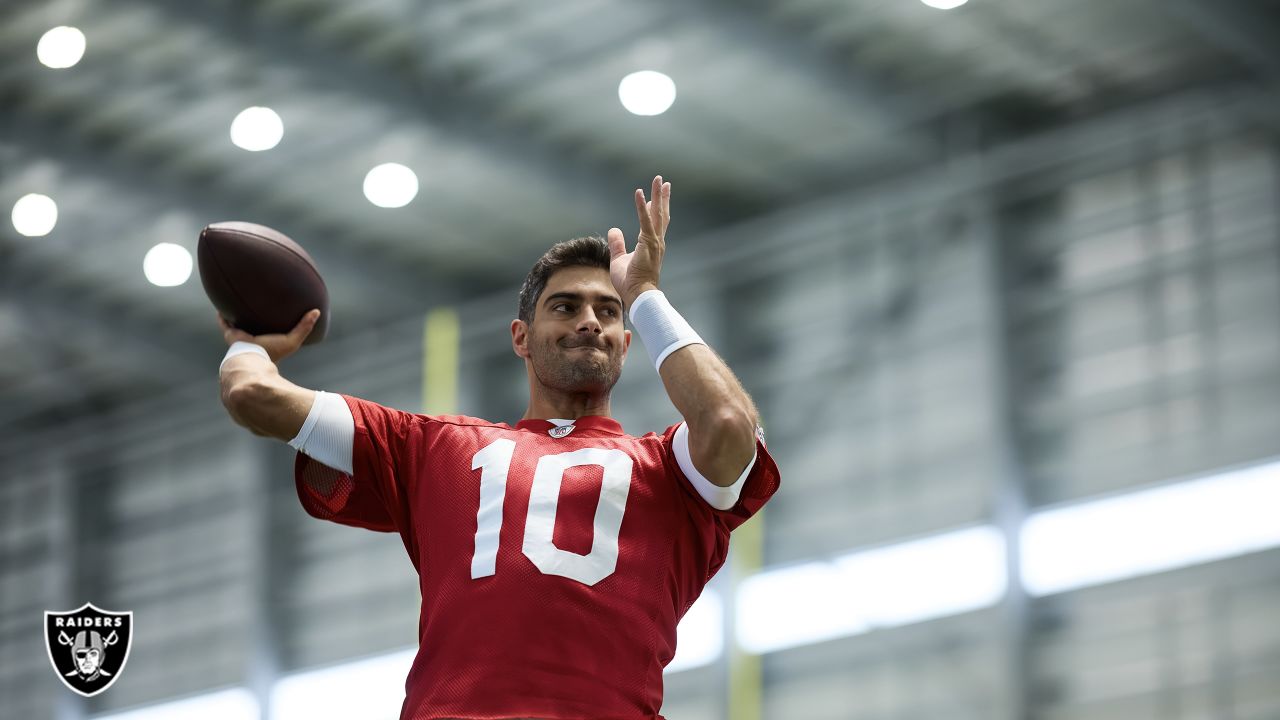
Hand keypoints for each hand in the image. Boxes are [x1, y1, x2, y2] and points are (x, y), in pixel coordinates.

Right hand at [217, 309, 319, 362]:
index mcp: (268, 341)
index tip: (277, 311)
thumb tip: (317, 311)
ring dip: (239, 314)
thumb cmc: (273, 352)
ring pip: (239, 323)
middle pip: (255, 325)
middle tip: (257, 302)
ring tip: (238, 300)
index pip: (272, 330)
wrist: (252, 359)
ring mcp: (242, 336)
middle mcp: (254, 339)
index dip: (274, 323)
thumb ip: (305, 327)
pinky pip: (225, 323)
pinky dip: (223, 316)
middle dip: (256, 316)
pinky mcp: (231, 334)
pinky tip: (221, 306)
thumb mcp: (292, 340)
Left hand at [607, 175, 670, 309]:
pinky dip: (642, 206)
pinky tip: (640, 193)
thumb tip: (613, 230)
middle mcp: (657, 242)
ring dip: (658, 195)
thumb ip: (617, 244)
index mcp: (652, 245)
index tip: (656, 196)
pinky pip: (645, 220)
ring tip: (658, 179)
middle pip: (661, 214)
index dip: (656, 209)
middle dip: (662, 197)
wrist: (639, 295)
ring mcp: (655, 242)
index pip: (656, 223)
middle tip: (663, 181)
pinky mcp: (648, 242)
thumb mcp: (620, 259)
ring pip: (657, 213)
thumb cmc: (631, 282)